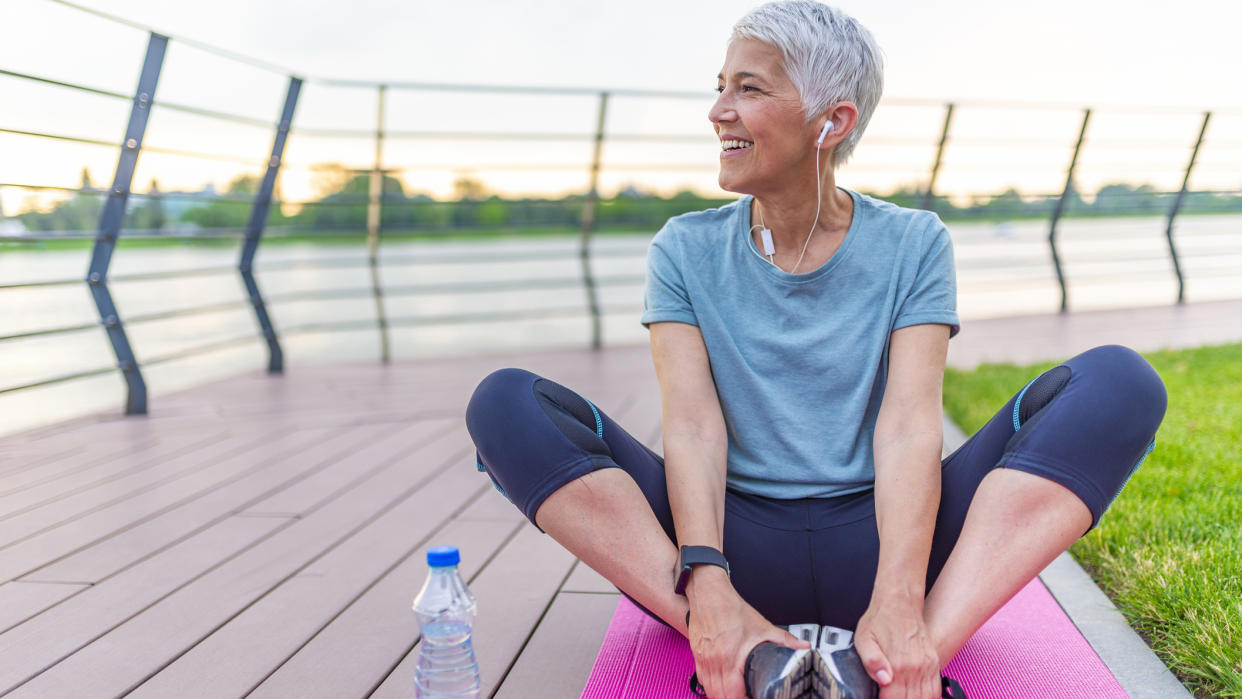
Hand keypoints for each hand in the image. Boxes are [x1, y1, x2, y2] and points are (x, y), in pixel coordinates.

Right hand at [686, 567, 809, 698]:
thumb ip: (784, 640)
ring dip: (721, 696)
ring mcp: (703, 660)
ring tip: (734, 694)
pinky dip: (711, 687)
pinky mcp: (697, 656)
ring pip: (709, 691)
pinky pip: (701, 680)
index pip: (733, 694)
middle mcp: (714, 661)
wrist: (709, 594)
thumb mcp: (762, 626)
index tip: (753, 697)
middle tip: (745, 697)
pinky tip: (720, 685)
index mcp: (730, 657)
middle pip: (719, 696)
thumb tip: (803, 647)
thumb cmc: (731, 609)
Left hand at [854, 592, 940, 698]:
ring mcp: (927, 665)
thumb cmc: (879, 619)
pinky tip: (919, 697)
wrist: (899, 601)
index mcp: (897, 664)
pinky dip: (929, 697)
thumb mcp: (864, 639)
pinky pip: (936, 689)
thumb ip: (871, 661)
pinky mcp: (934, 662)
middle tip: (889, 698)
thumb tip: (883, 680)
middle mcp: (915, 667)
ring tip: (903, 698)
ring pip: (927, 697)